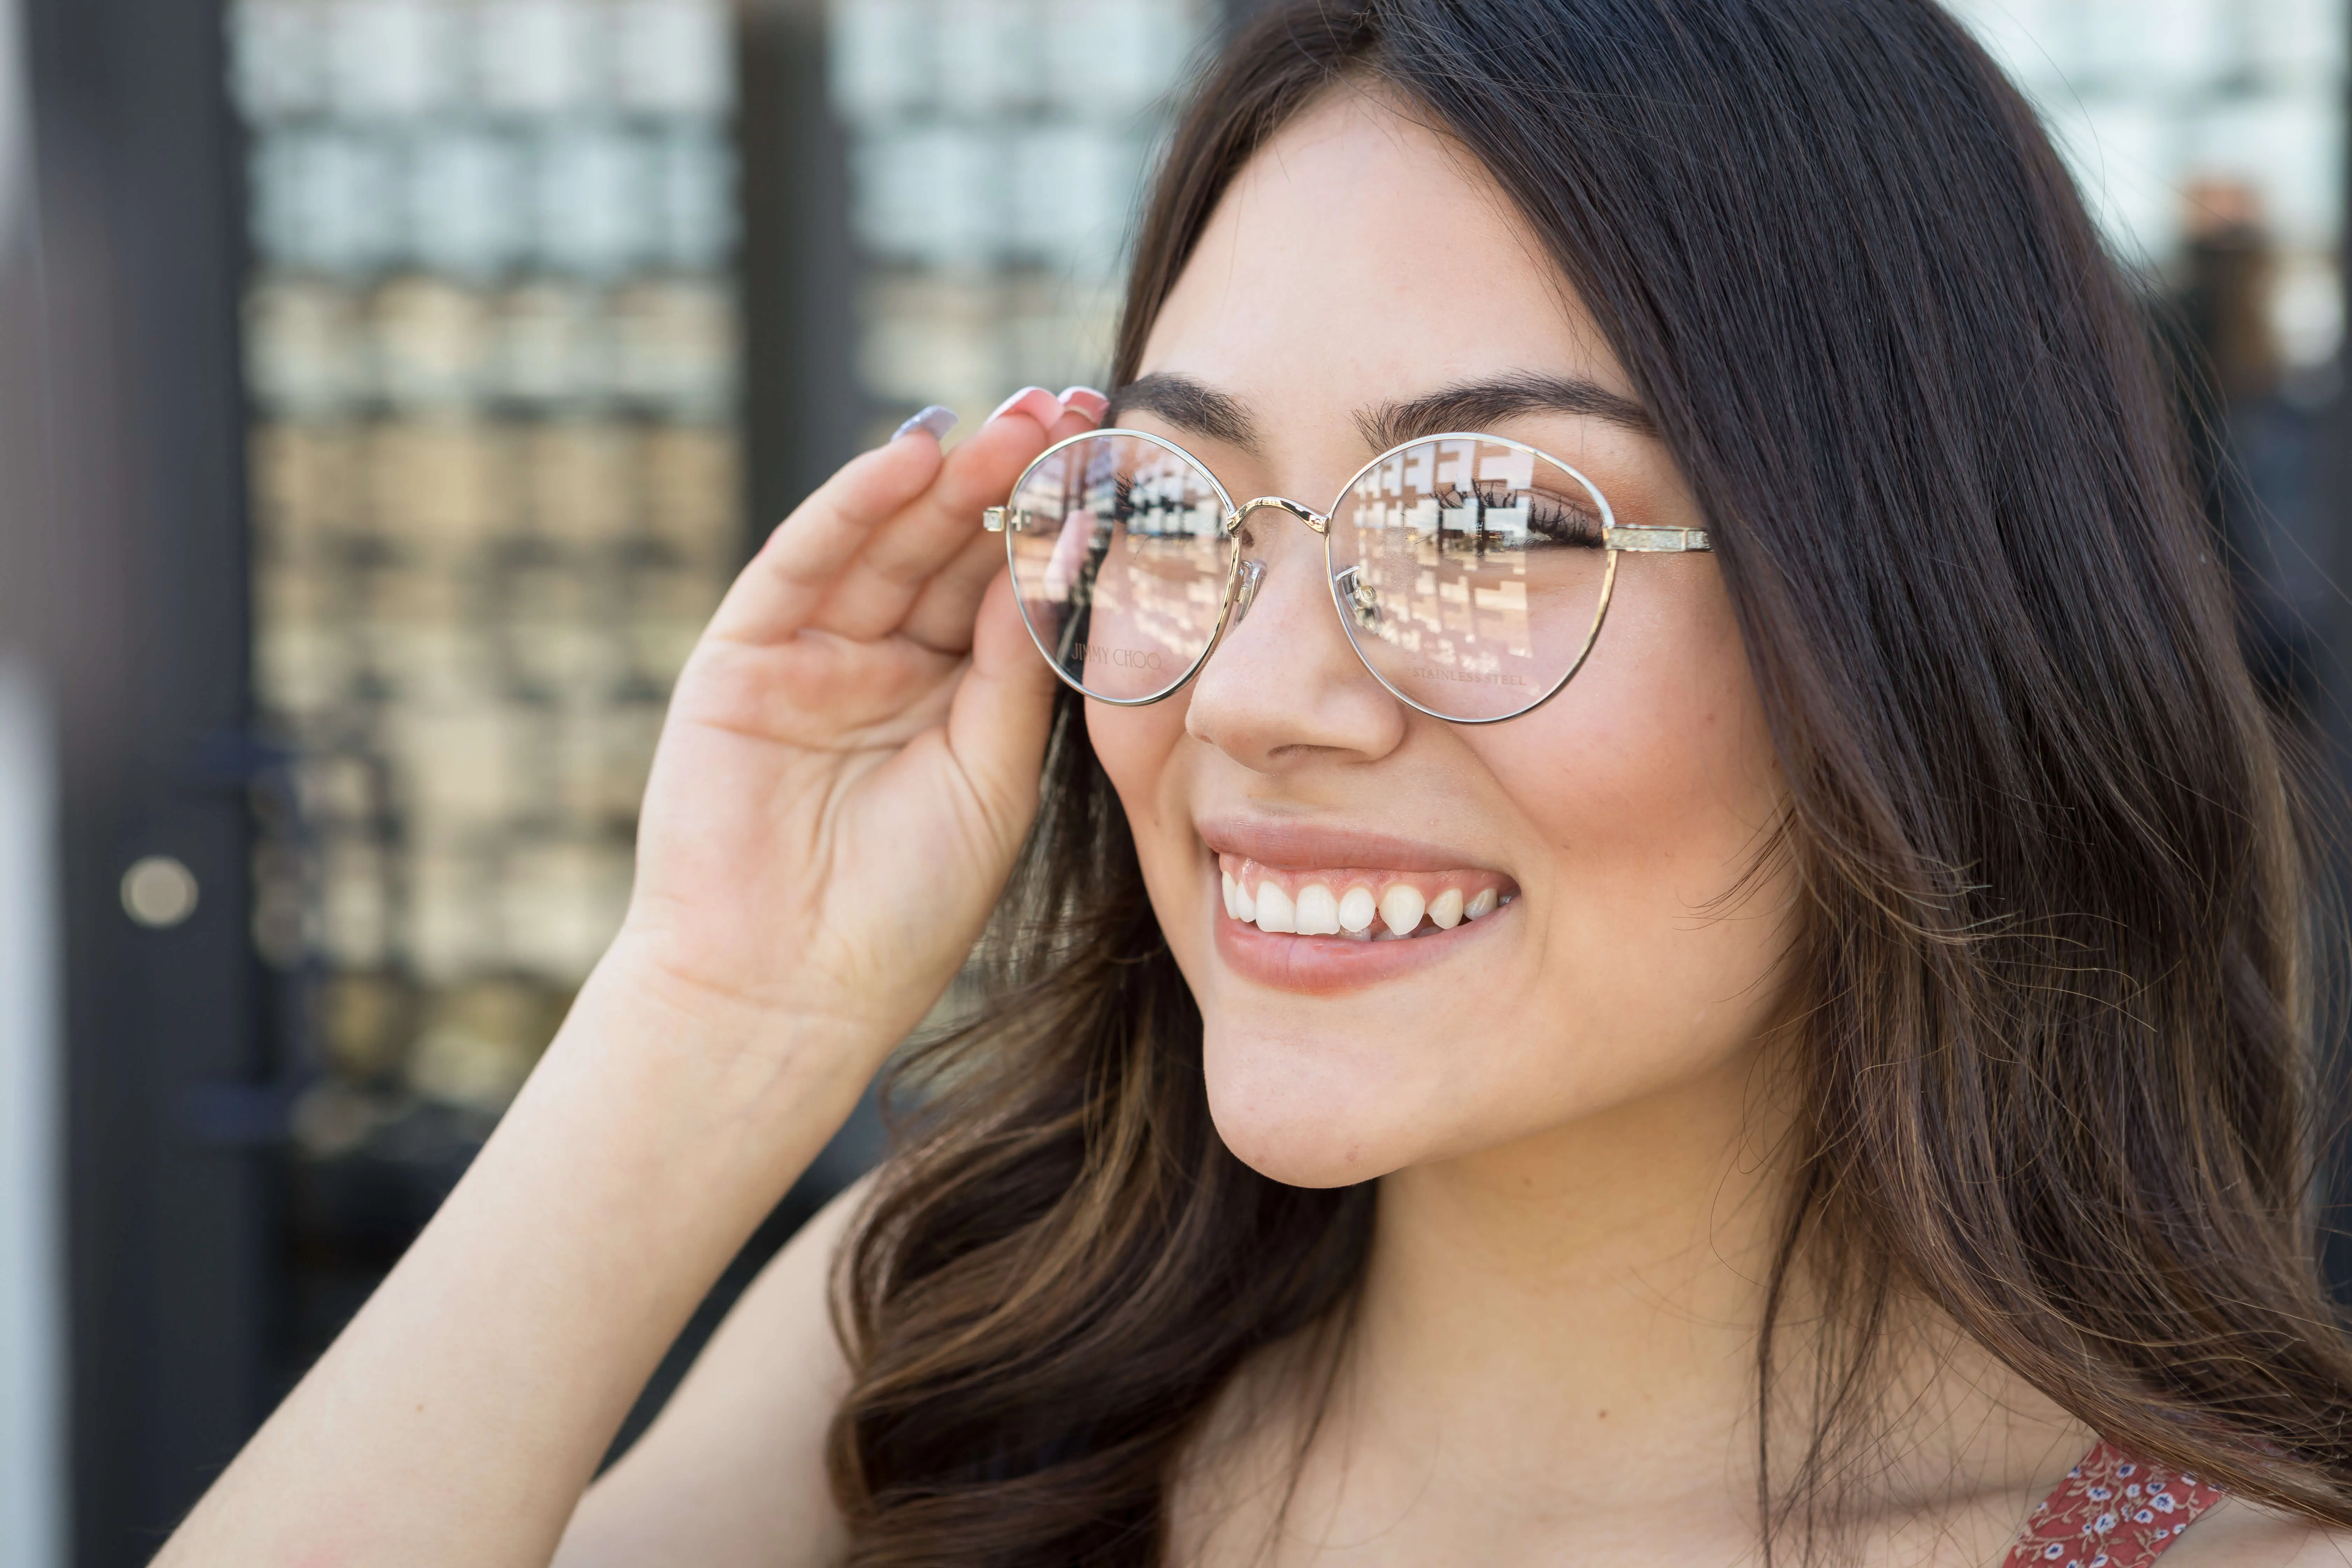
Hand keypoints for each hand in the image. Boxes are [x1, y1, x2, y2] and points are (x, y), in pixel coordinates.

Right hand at [609, 388, 1099, 1060]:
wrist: (788, 993)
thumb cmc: (904, 910)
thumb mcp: (992, 775)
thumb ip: (1019, 669)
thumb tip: (1061, 559)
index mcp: (951, 698)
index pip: (1006, 588)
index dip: (1055, 524)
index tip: (1115, 460)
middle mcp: (883, 663)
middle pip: (951, 549)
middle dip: (1009, 477)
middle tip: (1071, 407)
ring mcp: (809, 655)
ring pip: (886, 542)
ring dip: (946, 474)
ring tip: (1014, 417)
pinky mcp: (741, 657)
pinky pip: (802, 563)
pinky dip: (852, 503)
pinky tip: (911, 454)